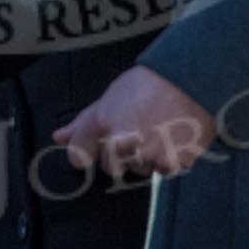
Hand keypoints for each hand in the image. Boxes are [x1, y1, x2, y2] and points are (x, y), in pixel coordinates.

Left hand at [53, 66, 215, 178]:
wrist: (190, 78)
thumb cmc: (150, 83)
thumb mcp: (111, 96)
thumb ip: (84, 121)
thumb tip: (59, 138)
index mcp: (102, 122)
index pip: (78, 155)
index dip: (87, 151)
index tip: (95, 148)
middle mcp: (120, 142)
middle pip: (110, 166)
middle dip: (122, 153)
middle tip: (139, 129)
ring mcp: (145, 155)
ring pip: (138, 169)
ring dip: (146, 156)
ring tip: (159, 129)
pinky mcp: (169, 163)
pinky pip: (163, 170)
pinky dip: (168, 158)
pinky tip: (172, 136)